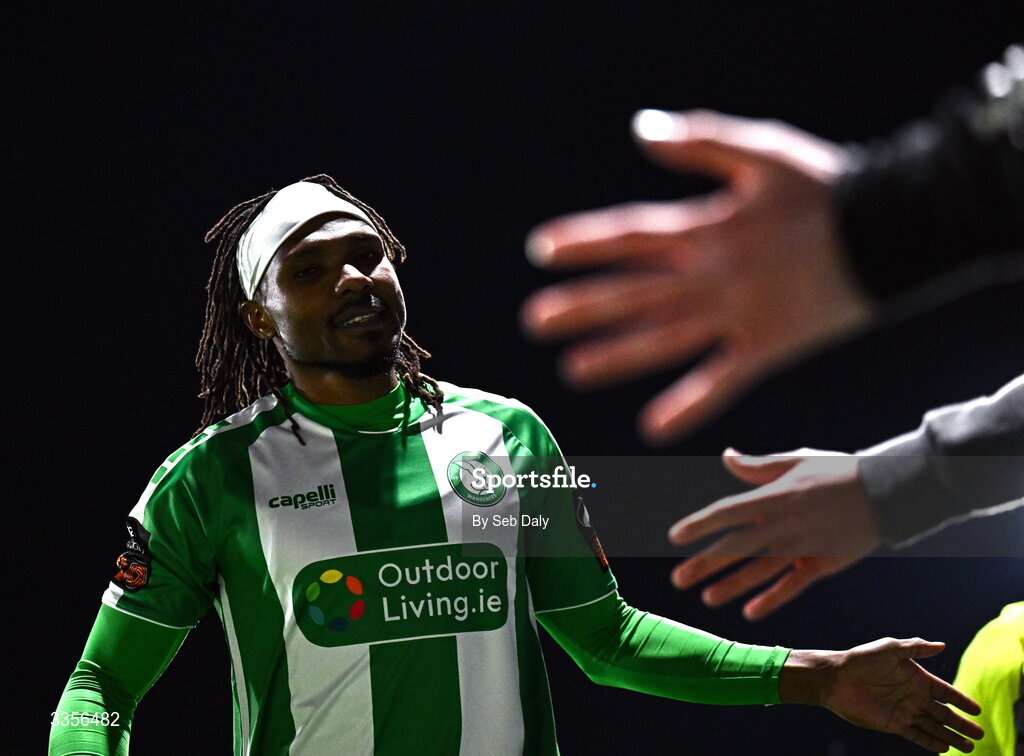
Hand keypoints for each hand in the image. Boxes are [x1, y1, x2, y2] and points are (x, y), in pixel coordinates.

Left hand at [522, 109, 872, 441]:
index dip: (584, 243)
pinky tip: (652, 428)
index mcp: (708, 227)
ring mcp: (737, 315)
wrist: (892, 230)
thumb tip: (641, 129)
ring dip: (617, 355)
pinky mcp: (767, 348)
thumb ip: (699, 142)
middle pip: (635, 293)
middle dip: (582, 306)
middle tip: (534, 322)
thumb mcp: (762, 151)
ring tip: (572, 371)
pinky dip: (688, 405)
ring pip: (665, 340)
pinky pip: (722, 382)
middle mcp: (713, 275)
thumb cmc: (825, 188)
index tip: (541, 251)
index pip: (631, 236)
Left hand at [669, 448, 880, 619]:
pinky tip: (749, 612)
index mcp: (773, 496)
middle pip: (736, 547)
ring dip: (731, 586)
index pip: (727, 512)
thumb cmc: (836, 470)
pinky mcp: (822, 564)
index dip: (700, 524)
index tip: (675, 536)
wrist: (886, 490)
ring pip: (759, 571)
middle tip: (678, 579)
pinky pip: (792, 586)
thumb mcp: (794, 460)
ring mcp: (802, 547)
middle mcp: (782, 524)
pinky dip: (771, 599)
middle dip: (705, 563)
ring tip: (707, 599)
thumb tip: (726, 456)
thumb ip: (756, 466)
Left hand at [780, 639, 983, 751]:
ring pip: (934, 727)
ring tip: (969, 748)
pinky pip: (917, 736)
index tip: (977, 710)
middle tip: (980, 734)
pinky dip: (930, 743)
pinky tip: (944, 749)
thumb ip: (916, 647)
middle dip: (962, 724)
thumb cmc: (862, 659)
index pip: (946, 692)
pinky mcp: (893, 724)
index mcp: (917, 677)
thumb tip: (942, 645)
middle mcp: (913, 696)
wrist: (836, 677)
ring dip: (951, 737)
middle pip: (944, 714)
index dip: (962, 701)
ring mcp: (904, 711)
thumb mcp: (890, 648)